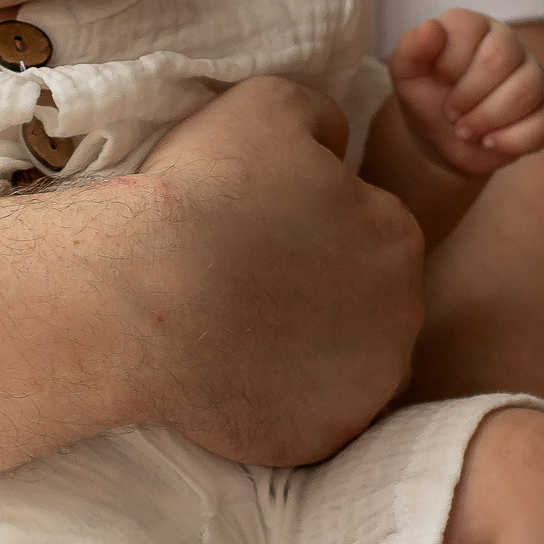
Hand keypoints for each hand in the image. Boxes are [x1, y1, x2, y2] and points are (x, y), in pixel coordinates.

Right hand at [132, 76, 425, 466]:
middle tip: (246, 282)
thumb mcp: (268, 105)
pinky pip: (308, 419)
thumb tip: (337, 146)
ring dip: (304, 349)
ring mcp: (365, 386)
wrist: (141, 295)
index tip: (261, 231)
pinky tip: (231, 377)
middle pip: (363, 300)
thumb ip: (323, 117)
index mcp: (396, 235)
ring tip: (237, 332)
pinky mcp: (322, 439)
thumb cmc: (204, 194)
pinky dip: (278, 403)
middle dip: (316, 291)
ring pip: (342, 363)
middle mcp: (401, 315)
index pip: (367, 228)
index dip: (312, 226)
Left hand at [389, 10, 543, 177]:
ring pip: (525, 91)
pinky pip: (541, 125)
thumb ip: (411, 49)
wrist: (442, 143)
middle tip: (451, 112)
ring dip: (486, 120)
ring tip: (465, 130)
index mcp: (475, 27)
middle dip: (467, 95)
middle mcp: (509, 45)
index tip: (438, 81)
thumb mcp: (407, 75)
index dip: (449, 64)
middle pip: (500, 59)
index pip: (471, 29)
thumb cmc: (427, 99)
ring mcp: (532, 77)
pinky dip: (509, 141)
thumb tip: (431, 27)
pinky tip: (490, 142)